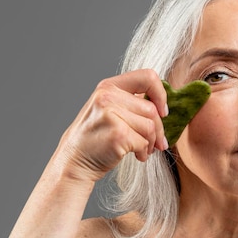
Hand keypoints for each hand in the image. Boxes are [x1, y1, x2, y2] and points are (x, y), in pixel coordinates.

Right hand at [53, 69, 168, 182]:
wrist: (74, 161)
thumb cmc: (95, 138)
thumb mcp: (107, 109)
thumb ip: (130, 102)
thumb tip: (163, 108)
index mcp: (108, 86)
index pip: (147, 77)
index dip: (161, 94)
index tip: (162, 111)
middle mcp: (108, 96)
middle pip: (151, 109)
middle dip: (159, 129)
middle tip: (158, 142)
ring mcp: (111, 115)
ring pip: (150, 127)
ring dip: (151, 142)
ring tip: (144, 150)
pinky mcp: (118, 134)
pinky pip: (144, 142)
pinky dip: (144, 152)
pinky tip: (136, 155)